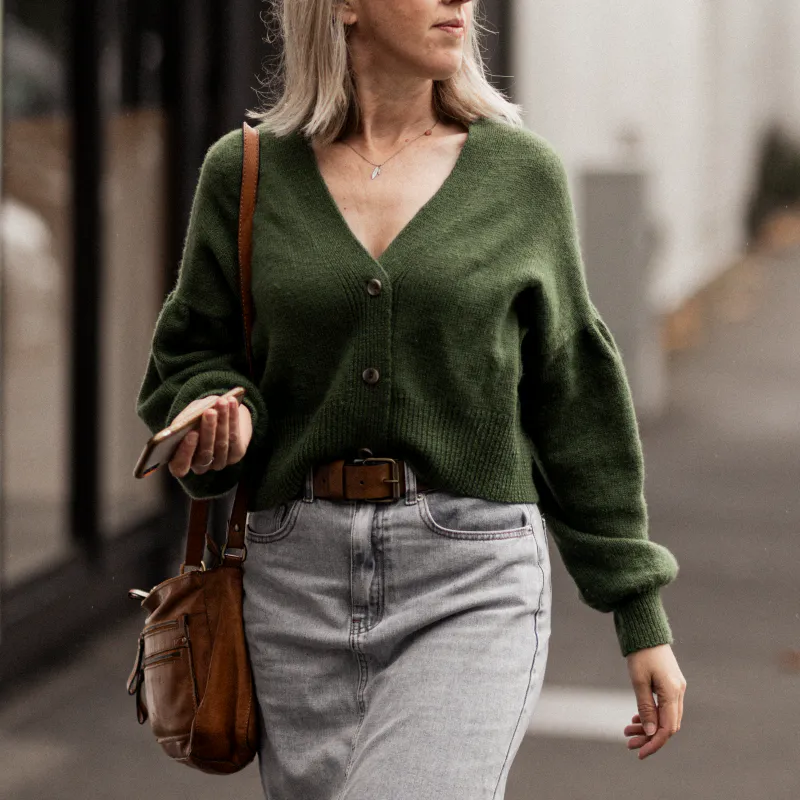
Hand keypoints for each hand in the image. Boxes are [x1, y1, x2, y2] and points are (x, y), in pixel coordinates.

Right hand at [168, 392, 252, 478]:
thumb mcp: (186, 416)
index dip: (185, 452)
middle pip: (204, 453)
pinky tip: (232, 403)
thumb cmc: (194, 417)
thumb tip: (190, 421)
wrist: (218, 415)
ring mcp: (219, 462)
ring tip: (222, 402)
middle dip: (208, 429)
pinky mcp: (235, 455)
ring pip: (221, 444)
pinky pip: (235, 438)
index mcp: (180, 461)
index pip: (180, 466)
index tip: (191, 433)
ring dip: (223, 420)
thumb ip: (185, 420)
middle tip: (210, 412)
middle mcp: (200, 465)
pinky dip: (233, 418)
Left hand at [624, 643, 685, 759]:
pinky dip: (652, 714)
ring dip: (648, 726)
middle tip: (628, 741)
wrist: (646, 629)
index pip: (667, 728)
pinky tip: (637, 717)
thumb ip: (646, 707)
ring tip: (627, 729)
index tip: (638, 752)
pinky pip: (664, 706)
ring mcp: (676, 687)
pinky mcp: (671, 683)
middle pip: (667, 725)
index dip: (653, 743)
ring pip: (665, 716)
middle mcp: (679, 692)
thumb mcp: (638, 680)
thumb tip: (650, 733)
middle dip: (648, 736)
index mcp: (673, 692)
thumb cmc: (640, 653)